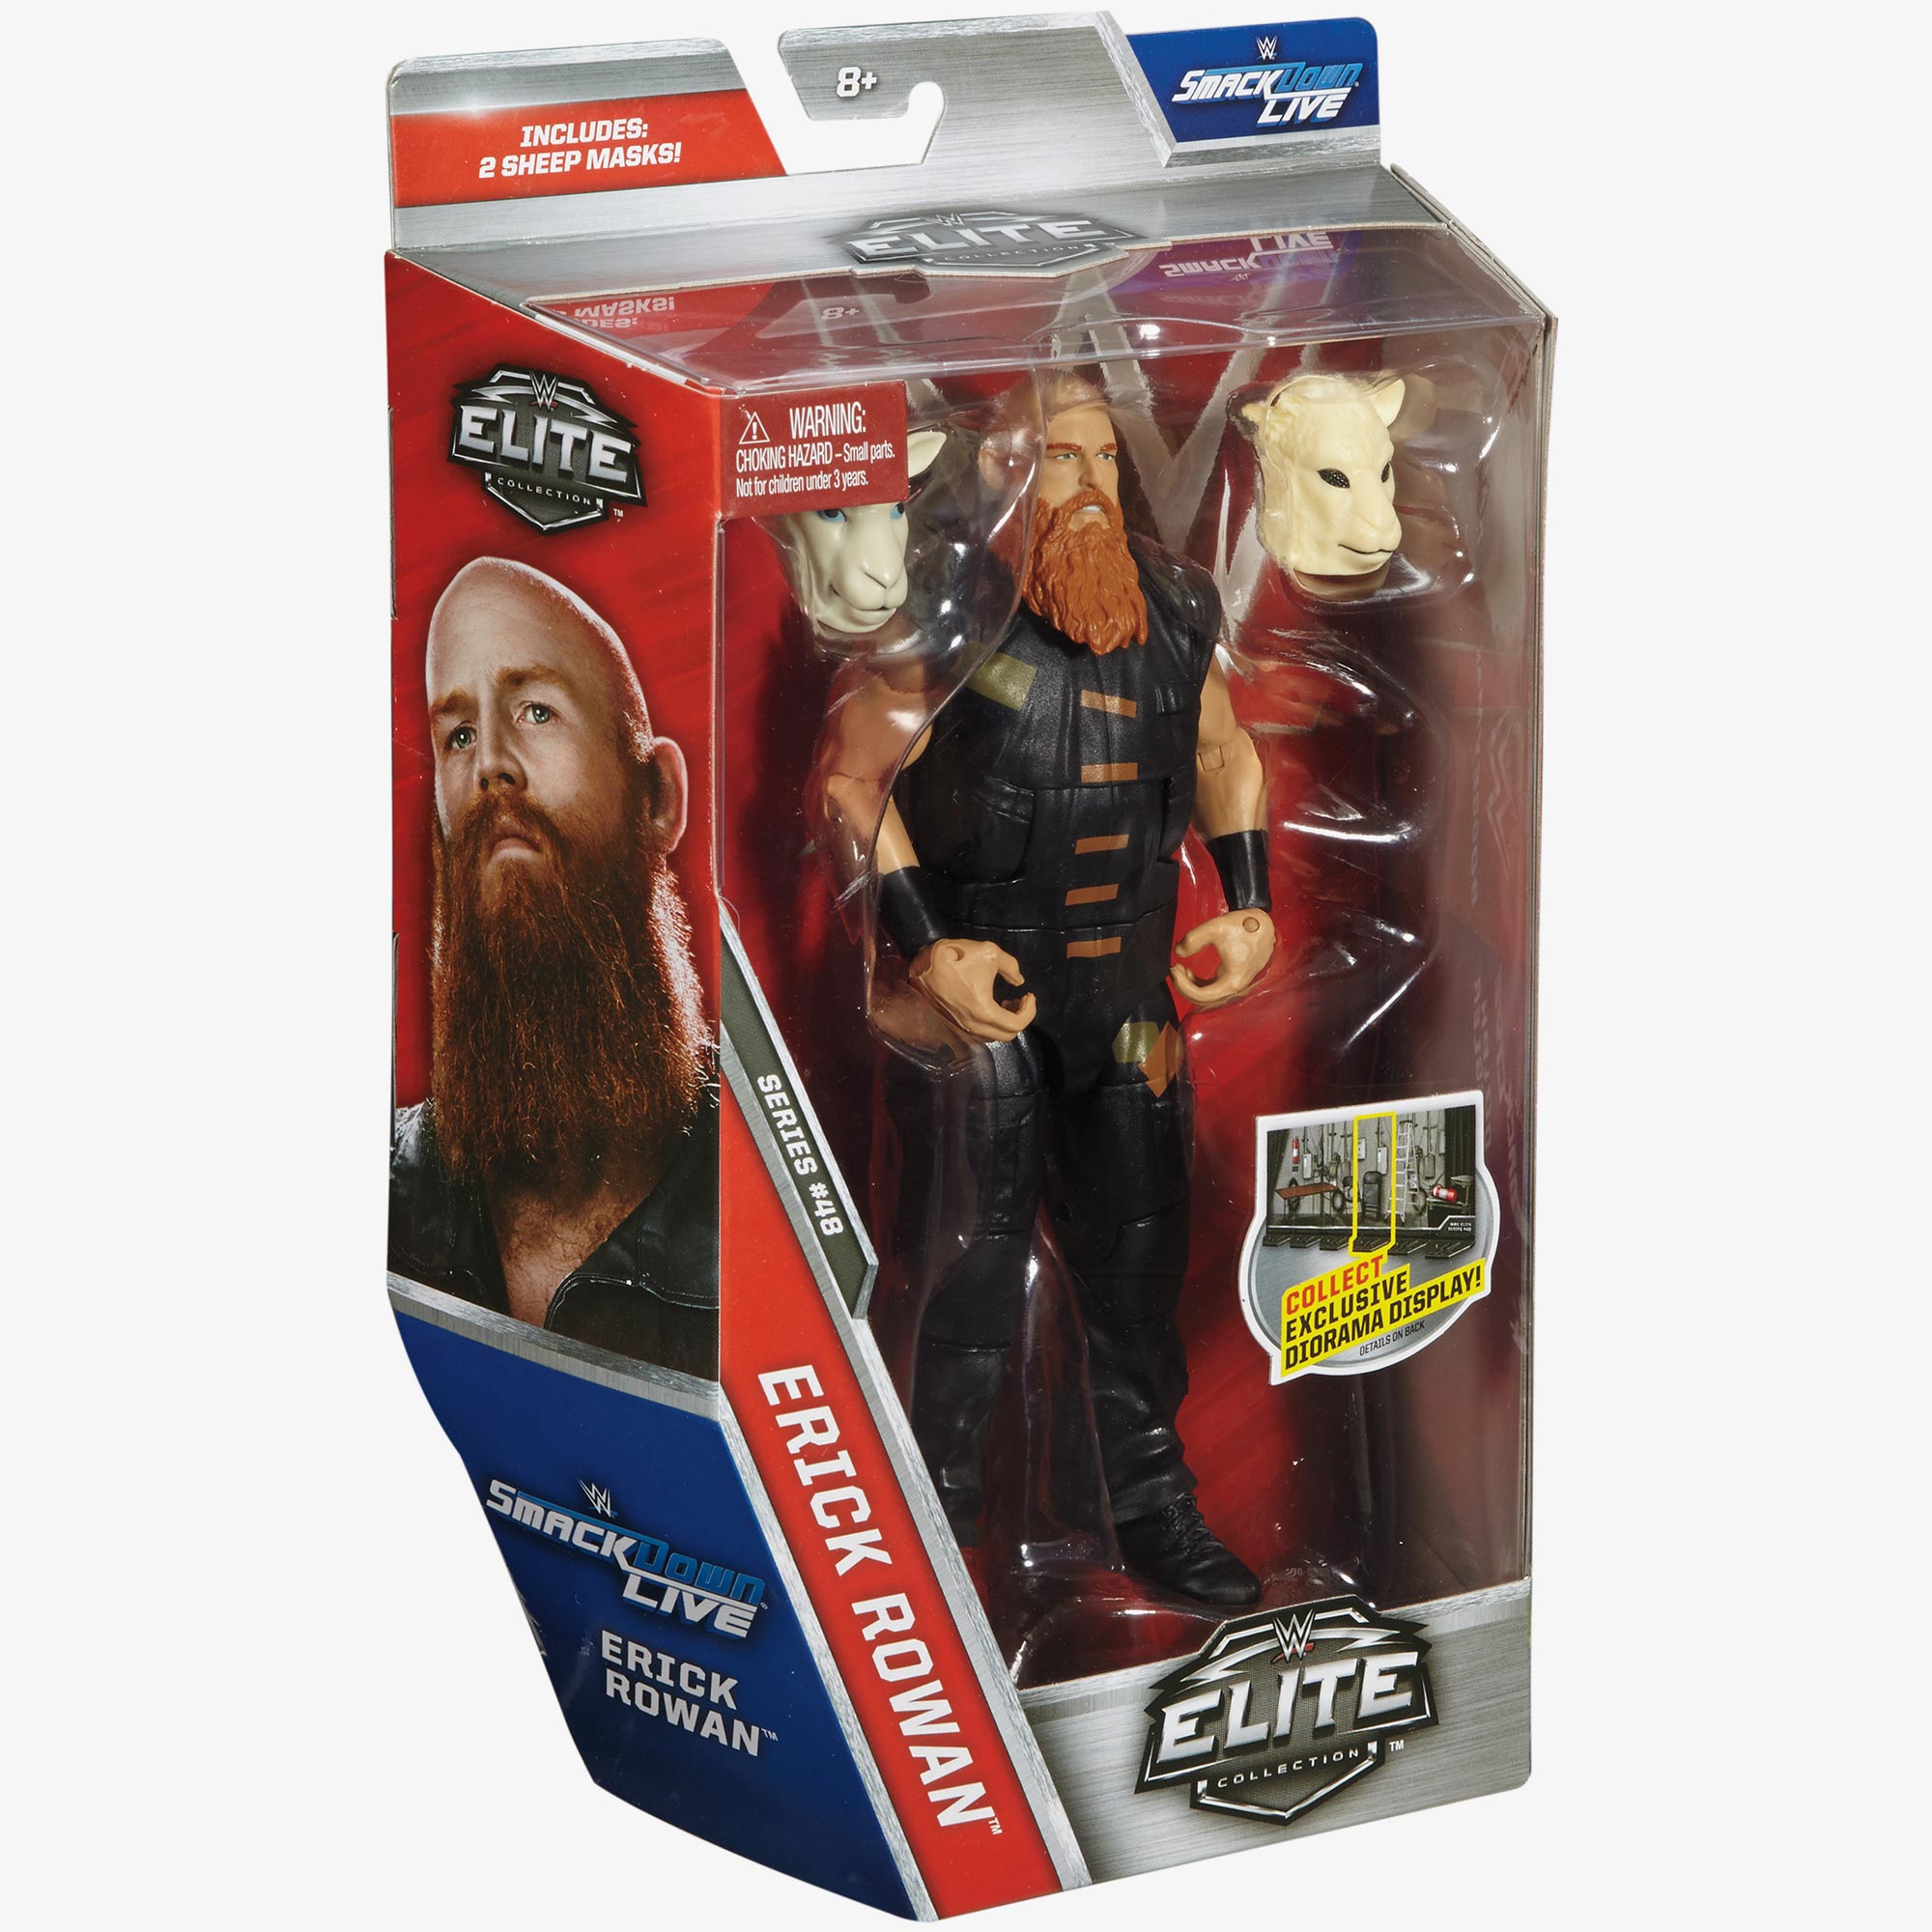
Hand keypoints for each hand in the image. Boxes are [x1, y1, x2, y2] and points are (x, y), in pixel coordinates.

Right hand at [909, 939, 1036, 1041]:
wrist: (923, 962)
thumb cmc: (956, 956)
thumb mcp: (990, 953)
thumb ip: (1011, 967)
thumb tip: (1019, 981)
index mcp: (984, 1011)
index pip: (1017, 1023)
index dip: (1029, 1010)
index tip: (1029, 995)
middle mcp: (972, 1025)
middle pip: (1006, 1036)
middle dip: (1019, 1018)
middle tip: (1019, 1001)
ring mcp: (960, 1027)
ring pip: (991, 1036)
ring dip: (1003, 1023)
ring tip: (1005, 1003)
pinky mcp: (952, 1024)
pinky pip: (977, 1033)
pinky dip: (988, 1024)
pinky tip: (987, 1006)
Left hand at [1172, 909, 1275, 1008]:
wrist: (1262, 922)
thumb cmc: (1243, 925)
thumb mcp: (1214, 928)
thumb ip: (1192, 939)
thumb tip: (1179, 952)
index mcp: (1233, 980)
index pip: (1203, 996)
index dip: (1183, 987)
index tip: (1174, 970)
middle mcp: (1236, 986)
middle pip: (1205, 1000)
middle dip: (1184, 987)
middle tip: (1173, 970)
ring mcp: (1236, 983)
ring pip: (1209, 995)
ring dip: (1191, 986)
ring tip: (1179, 970)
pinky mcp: (1234, 977)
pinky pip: (1214, 988)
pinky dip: (1199, 983)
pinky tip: (1189, 973)